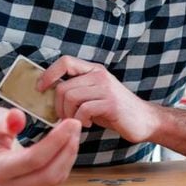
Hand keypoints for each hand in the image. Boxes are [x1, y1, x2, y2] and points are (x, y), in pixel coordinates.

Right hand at [0, 107, 80, 185]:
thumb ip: (3, 119)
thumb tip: (18, 118)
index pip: (33, 160)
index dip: (55, 141)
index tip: (70, 122)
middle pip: (47, 175)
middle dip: (67, 150)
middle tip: (76, 125)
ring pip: (54, 179)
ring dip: (69, 155)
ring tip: (74, 131)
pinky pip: (53, 178)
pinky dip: (65, 160)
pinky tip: (68, 142)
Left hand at [39, 56, 156, 143]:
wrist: (145, 120)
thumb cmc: (115, 110)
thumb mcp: (95, 94)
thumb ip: (77, 90)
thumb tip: (47, 94)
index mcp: (94, 70)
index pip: (65, 61)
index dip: (48, 74)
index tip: (40, 89)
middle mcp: (100, 75)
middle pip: (63, 87)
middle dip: (57, 107)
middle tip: (65, 117)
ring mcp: (106, 88)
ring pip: (70, 98)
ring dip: (68, 115)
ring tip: (78, 121)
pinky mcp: (111, 104)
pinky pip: (83, 110)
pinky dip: (80, 121)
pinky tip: (88, 124)